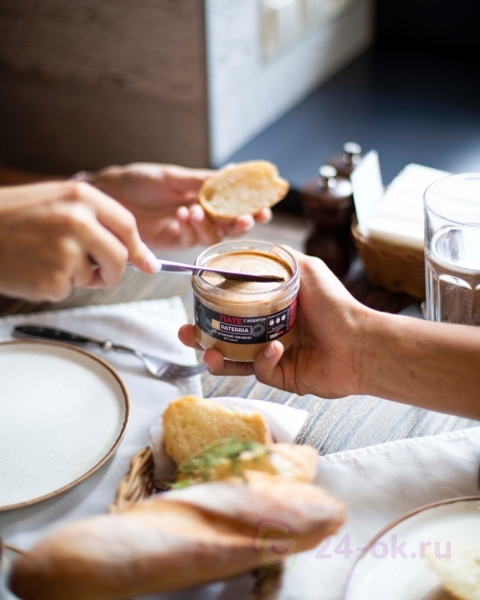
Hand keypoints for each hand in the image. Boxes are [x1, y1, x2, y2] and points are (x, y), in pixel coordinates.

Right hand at [0, 181, 157, 301]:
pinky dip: (53, 286)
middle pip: (120, 257)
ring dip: (76, 276)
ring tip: (44, 259)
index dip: (139, 247)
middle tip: (99, 274)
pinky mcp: (53, 278)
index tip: (147, 263)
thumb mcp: (56, 202)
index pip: (128, 225)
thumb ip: (97, 222)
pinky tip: (31, 269)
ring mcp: (66, 251)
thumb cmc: (10, 217)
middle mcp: (78, 221)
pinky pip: (67, 290)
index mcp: (80, 196)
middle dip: (114, 272)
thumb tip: (141, 257)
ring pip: (93, 277)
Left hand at [88, 163, 271, 248]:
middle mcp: (201, 212)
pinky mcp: (174, 241)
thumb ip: (202, 180)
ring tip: (197, 209)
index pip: (234, 201)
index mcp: (203, 193)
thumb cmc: (139, 180)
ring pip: (214, 235)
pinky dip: (193, 228)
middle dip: (242, 222)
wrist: (110, 195)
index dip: (251, 205)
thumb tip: (234, 173)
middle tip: (248, 219)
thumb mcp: (173, 176)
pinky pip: (193, 240)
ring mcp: (188, 228)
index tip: (264, 205)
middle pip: (230, 223)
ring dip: (213, 224)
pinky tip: (184, 215)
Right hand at [179, 250, 369, 397]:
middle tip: (187, 334)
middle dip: (201, 338)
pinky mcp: (282, 376)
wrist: (361, 341)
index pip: (231, 310)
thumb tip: (256, 243)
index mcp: (269, 309)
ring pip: (234, 360)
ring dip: (217, 357)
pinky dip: (263, 359)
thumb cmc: (336, 304)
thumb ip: (280, 257)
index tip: (194, 305)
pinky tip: (274, 348)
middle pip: (225, 337)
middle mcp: (267, 332)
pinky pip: (261, 370)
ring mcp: (274, 357)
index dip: (210, 309)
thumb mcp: (306, 268)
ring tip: (209, 353)